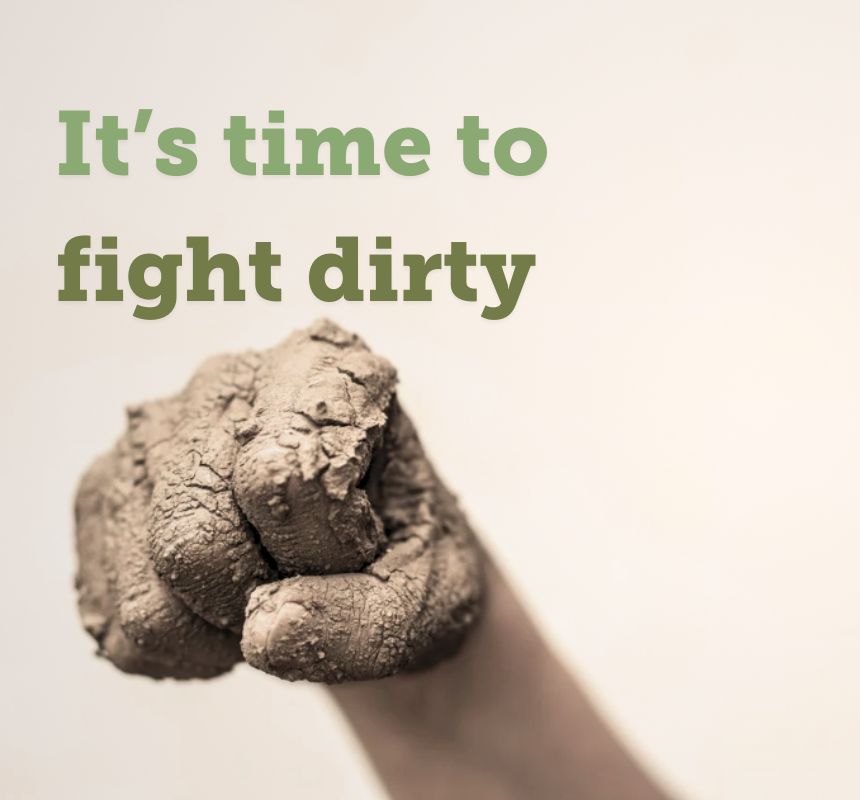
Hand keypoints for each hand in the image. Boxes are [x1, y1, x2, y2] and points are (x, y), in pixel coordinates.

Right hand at [73, 319, 484, 681]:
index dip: (329, 547)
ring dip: (223, 627)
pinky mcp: (103, 495)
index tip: (365, 541)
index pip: (288, 477)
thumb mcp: (432, 599)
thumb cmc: (409, 560)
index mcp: (325, 372)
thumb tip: (263, 631)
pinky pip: (120, 623)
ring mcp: (150, 437)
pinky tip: (230, 600)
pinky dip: (188, 644)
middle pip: (194, 542)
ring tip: (273, 584)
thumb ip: (368, 622)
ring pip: (149, 595)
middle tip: (316, 577)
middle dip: (263, 594)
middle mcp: (224, 385)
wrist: (376, 565)